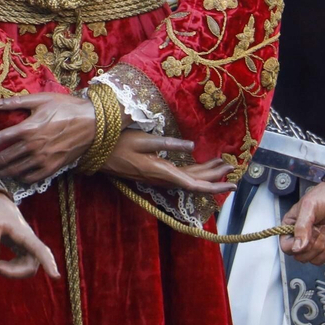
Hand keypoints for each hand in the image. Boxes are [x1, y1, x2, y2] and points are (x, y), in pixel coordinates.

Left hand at [0, 93, 96, 181]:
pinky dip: (20, 178)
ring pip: (15, 170)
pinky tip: (14, 175)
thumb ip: (16, 102)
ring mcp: (43, 159)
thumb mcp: (42, 99)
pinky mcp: (52, 167)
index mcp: (28, 128)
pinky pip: (31, 177)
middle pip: (4, 158)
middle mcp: (33, 146)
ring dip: (1, 173)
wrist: (94, 123)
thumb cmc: (67, 108)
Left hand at [0, 192, 59, 278]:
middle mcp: (28, 242)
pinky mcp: (18, 249)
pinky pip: (16, 266)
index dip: (49, 264)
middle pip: (30, 267)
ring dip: (6, 271)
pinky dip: (2, 267)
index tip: (56, 276)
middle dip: (11, 272)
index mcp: (25, 234)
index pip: (41, 251)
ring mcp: (24, 246)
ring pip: (23, 269)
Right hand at [102, 133, 237, 196]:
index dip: (214, 185)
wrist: (93, 151)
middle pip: (194, 182)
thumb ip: (168, 143)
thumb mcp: (142, 139)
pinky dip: (193, 173)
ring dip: (205, 173)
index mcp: (160, 172)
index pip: (193, 184)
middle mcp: (160, 178)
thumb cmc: (116, 143)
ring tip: (221, 164)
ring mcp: (156, 177)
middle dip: (214, 177)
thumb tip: (192, 146)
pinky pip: (178, 177)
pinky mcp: (152, 173)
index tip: (231, 184)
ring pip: (186, 179)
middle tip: (231, 167)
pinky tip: (199, 167)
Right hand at [280, 183, 324, 264]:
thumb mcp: (310, 207)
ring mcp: (317, 243)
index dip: (299, 246)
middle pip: (303, 257)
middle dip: (318, 244)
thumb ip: (301, 227)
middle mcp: (302, 237)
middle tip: (324, 227)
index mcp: (292, 226)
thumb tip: (296, 248)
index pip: (287, 248)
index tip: (311, 234)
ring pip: (318, 260)